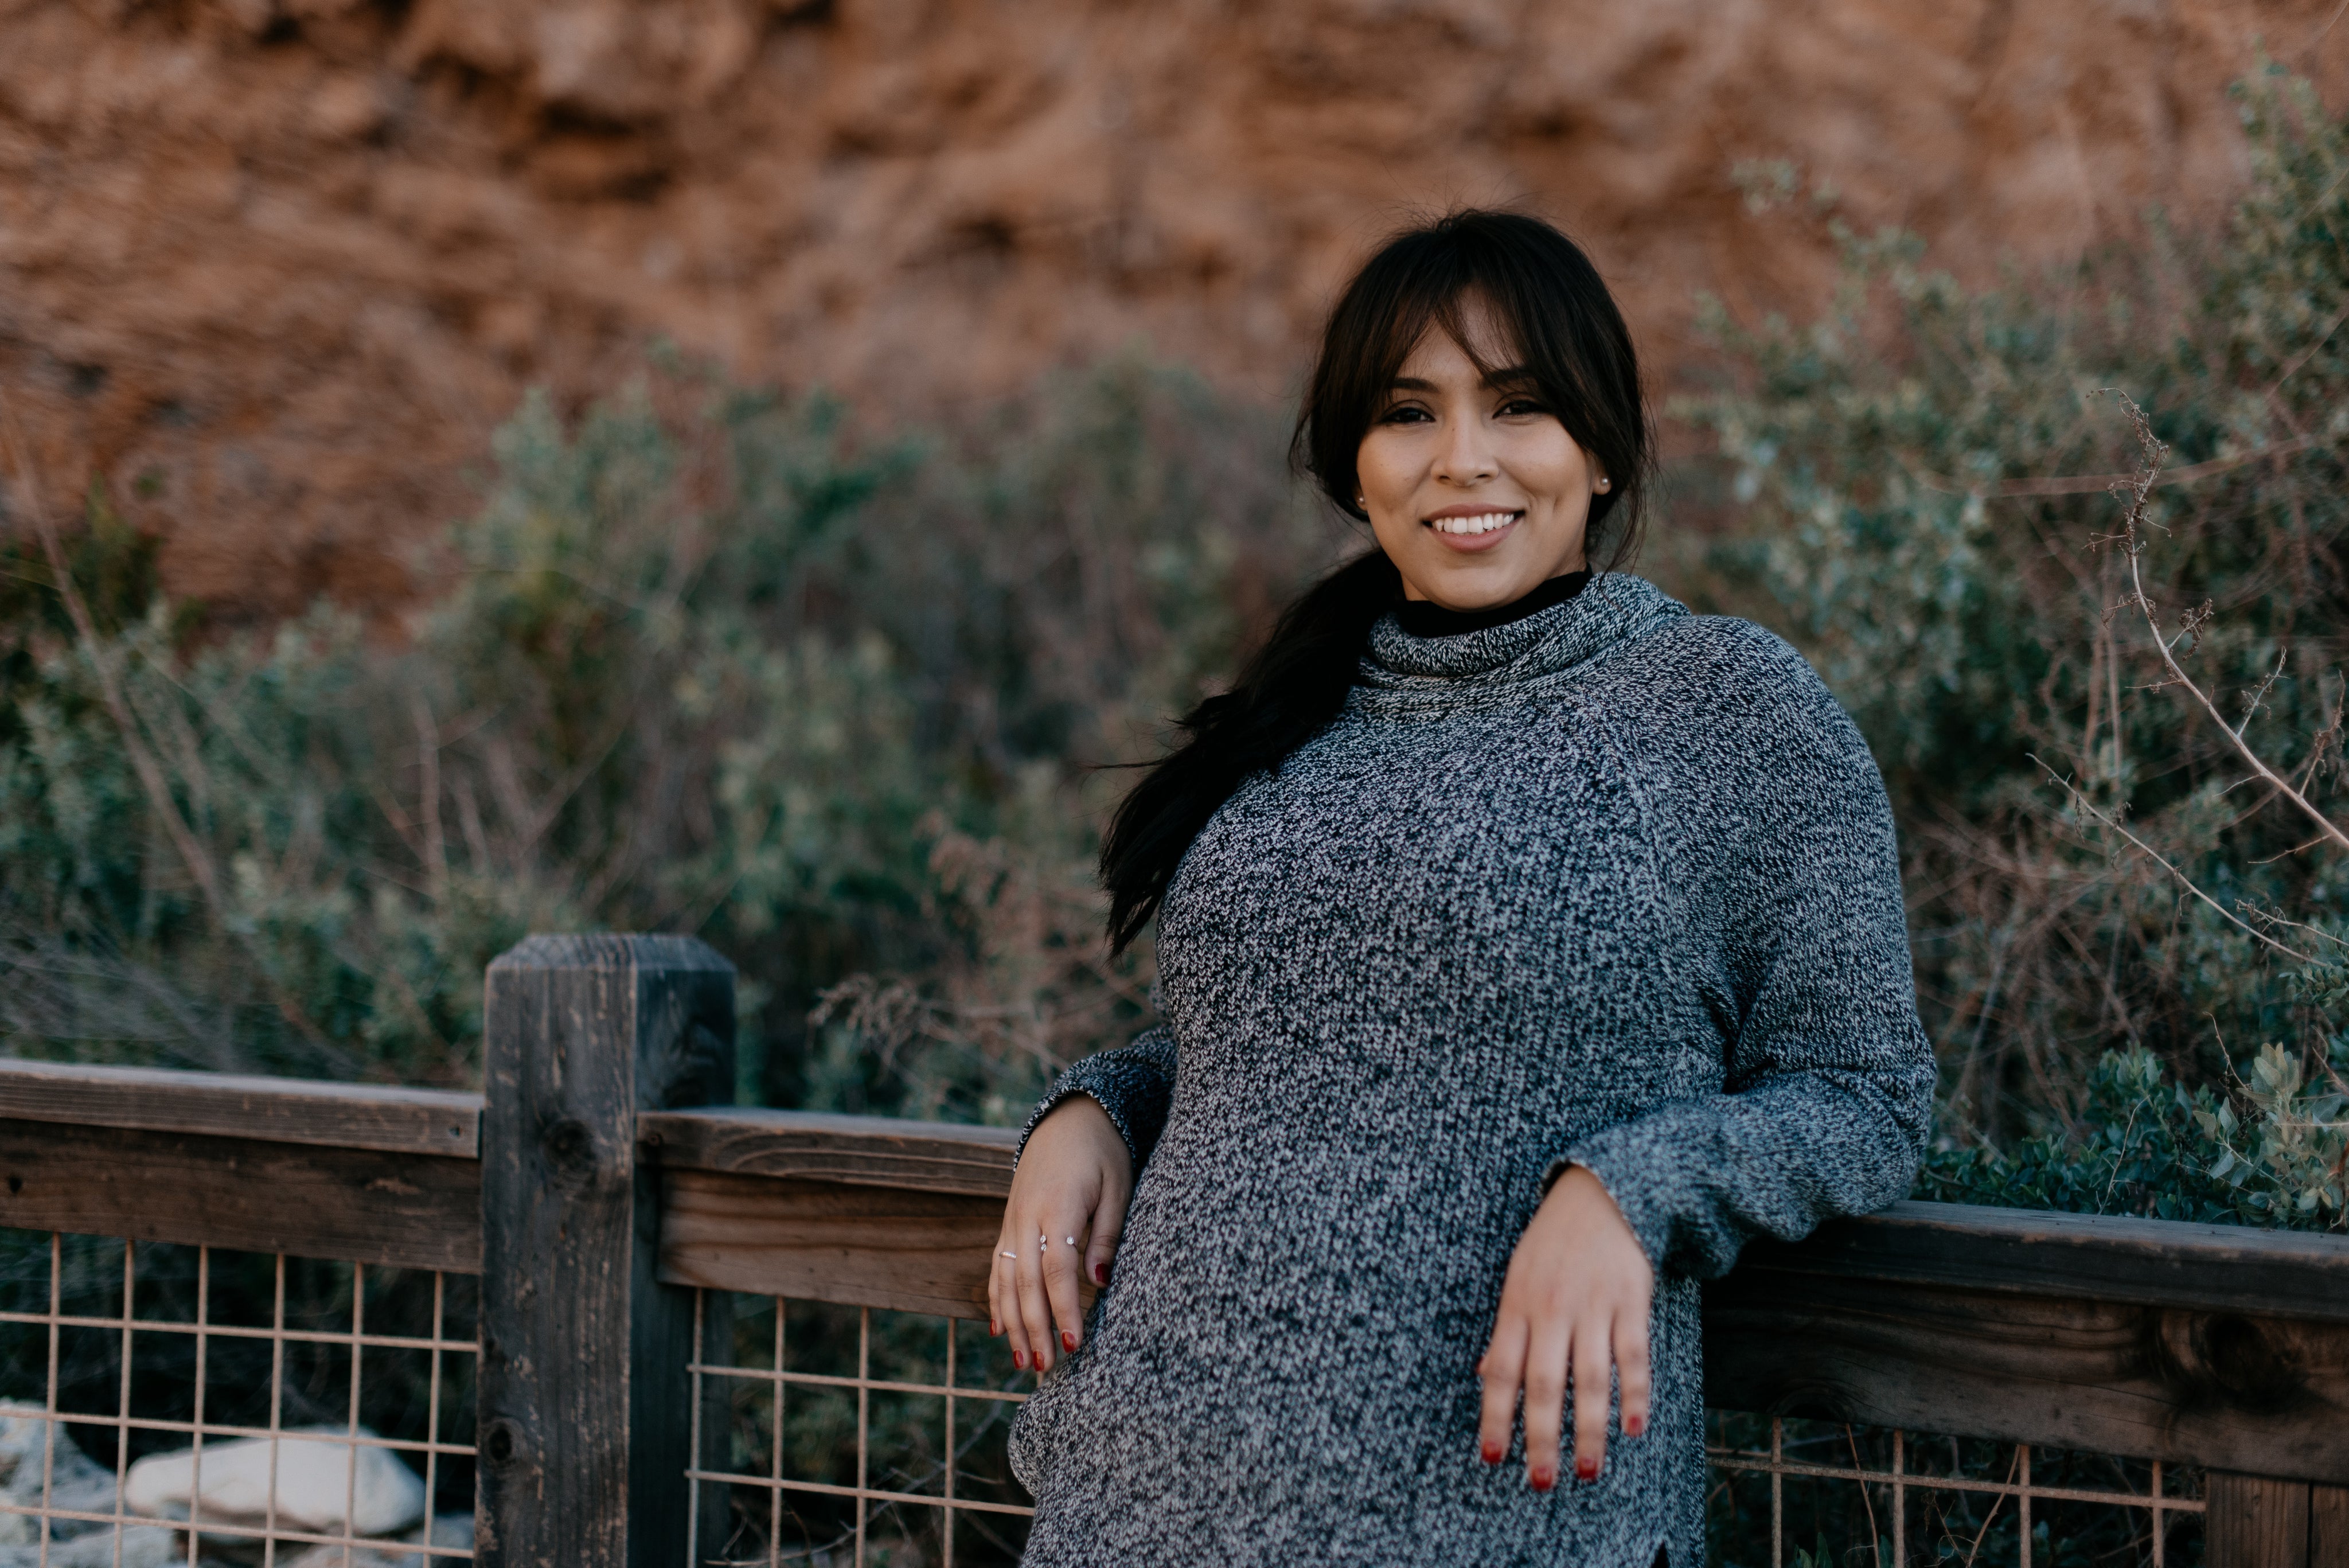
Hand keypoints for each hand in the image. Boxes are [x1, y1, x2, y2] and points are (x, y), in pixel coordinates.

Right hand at [989, 1096, 1133, 1375]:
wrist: (1069, 1116)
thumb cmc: (1103, 1151)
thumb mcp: (1118, 1184)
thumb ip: (1108, 1233)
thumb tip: (1101, 1283)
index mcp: (1059, 1205)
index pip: (1057, 1268)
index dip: (1064, 1307)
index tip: (1075, 1342)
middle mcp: (1028, 1215)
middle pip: (1025, 1281)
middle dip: (1035, 1327)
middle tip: (1047, 1367)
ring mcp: (1013, 1220)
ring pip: (1005, 1279)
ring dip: (1013, 1323)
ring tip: (1023, 1361)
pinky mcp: (1008, 1222)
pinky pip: (997, 1266)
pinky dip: (997, 1300)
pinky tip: (1002, 1329)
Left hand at [1477, 1165, 1652, 1488]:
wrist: (1603, 1192)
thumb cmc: (1553, 1243)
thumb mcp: (1517, 1278)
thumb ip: (1506, 1331)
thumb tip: (1483, 1375)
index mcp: (1517, 1304)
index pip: (1501, 1371)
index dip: (1495, 1416)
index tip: (1491, 1458)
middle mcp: (1552, 1309)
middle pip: (1545, 1384)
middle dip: (1541, 1438)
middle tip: (1540, 1482)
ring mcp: (1594, 1306)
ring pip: (1590, 1379)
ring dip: (1590, 1430)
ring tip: (1588, 1470)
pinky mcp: (1631, 1301)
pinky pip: (1633, 1355)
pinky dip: (1635, 1393)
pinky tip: (1632, 1428)